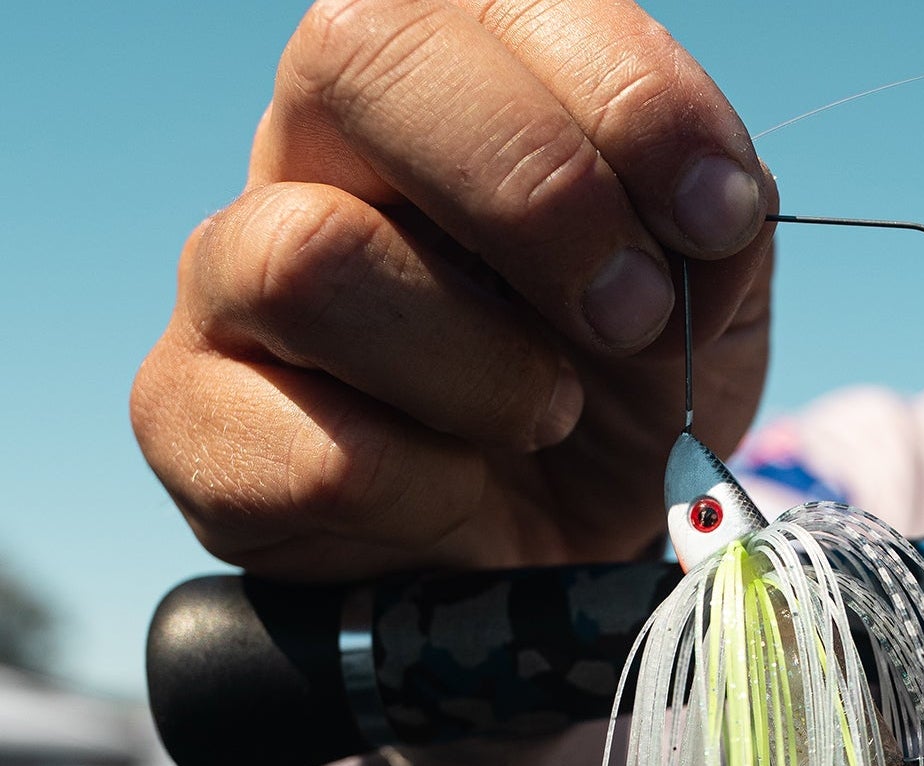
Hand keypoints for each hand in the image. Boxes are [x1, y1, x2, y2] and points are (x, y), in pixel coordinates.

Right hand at [132, 0, 777, 578]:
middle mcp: (323, 140)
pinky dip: (428, 490)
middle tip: (631, 313)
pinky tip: (457, 491)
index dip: (630, 99)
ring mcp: (234, 270)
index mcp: (460, 69)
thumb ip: (720, 232)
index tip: (718, 215)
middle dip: (538, 191)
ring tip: (545, 414)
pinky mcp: (193, 413)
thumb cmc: (622, 384)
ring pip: (313, 254)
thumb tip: (712, 220)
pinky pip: (308, 449)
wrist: (561, 541)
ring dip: (483, 366)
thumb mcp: (711, 295)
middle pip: (359, 54)